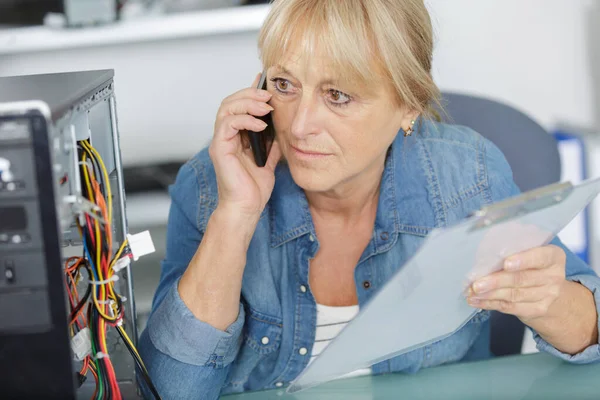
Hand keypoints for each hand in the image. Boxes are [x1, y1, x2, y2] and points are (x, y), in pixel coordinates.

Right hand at [209, 73, 281, 216]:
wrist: (247, 208)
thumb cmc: (254, 189)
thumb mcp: (269, 160)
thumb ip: (272, 142)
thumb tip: (282, 127)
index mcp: (235, 137)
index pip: (239, 106)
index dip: (250, 91)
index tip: (265, 82)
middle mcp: (225, 136)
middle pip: (230, 102)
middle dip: (249, 94)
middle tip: (268, 94)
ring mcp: (220, 142)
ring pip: (226, 108)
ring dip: (247, 103)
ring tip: (266, 106)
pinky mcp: (219, 149)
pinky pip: (228, 124)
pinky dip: (245, 120)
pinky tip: (261, 126)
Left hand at [467, 245, 566, 323]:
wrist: (550, 293)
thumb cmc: (532, 266)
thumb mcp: (530, 253)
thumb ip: (514, 251)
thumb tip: (484, 255)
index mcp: (553, 257)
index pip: (540, 257)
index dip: (523, 260)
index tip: (506, 263)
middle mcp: (553, 276)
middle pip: (522, 279)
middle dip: (496, 281)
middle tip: (476, 283)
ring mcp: (548, 295)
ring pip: (514, 295)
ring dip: (489, 294)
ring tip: (472, 292)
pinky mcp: (537, 310)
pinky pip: (510, 307)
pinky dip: (490, 303)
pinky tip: (476, 300)